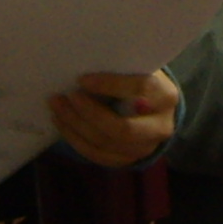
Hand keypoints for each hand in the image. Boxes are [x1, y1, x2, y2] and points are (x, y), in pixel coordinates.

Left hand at [51, 69, 179, 167]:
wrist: (153, 110)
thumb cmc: (139, 81)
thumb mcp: (138, 69)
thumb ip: (120, 68)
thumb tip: (83, 63)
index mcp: (165, 96)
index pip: (140, 89)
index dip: (110, 84)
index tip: (82, 79)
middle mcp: (160, 127)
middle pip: (123, 128)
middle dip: (90, 113)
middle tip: (68, 97)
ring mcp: (145, 148)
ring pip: (106, 143)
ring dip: (76, 126)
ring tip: (57, 108)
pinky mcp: (128, 160)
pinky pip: (98, 155)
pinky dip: (76, 140)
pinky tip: (62, 123)